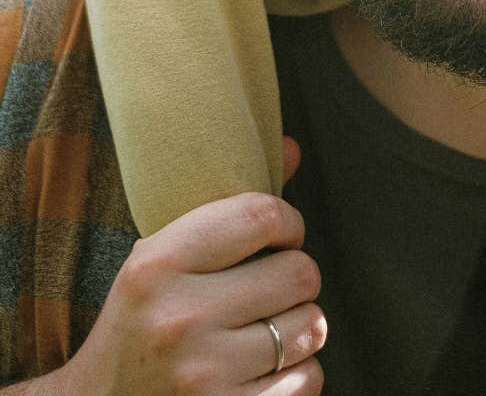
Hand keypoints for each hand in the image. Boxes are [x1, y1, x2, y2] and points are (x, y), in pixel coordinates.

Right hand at [63, 137, 325, 395]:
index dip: (288, 221)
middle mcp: (181, 319)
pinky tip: (267, 369)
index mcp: (158, 265)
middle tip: (274, 286)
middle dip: (297, 275)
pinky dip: (300, 373)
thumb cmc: (139, 322)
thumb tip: (292, 147)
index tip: (282, 233)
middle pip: (299, 271)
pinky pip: (309, 379)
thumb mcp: (160, 256)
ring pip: (311, 326)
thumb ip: (228, 207)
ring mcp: (205, 375)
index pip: (261, 215)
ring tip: (267, 328)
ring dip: (301, 326)